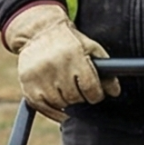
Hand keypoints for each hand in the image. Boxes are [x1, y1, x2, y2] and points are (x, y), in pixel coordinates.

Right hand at [4, 4, 118, 122]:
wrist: (39, 32)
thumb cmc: (69, 42)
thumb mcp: (90, 48)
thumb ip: (105, 69)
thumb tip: (114, 92)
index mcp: (73, 55)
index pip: (90, 87)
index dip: (97, 95)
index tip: (96, 94)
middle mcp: (55, 66)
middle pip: (75, 97)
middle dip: (81, 97)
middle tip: (80, 90)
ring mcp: (39, 78)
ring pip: (61, 104)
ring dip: (68, 102)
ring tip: (68, 91)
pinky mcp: (28, 87)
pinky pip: (45, 109)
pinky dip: (55, 112)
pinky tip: (61, 108)